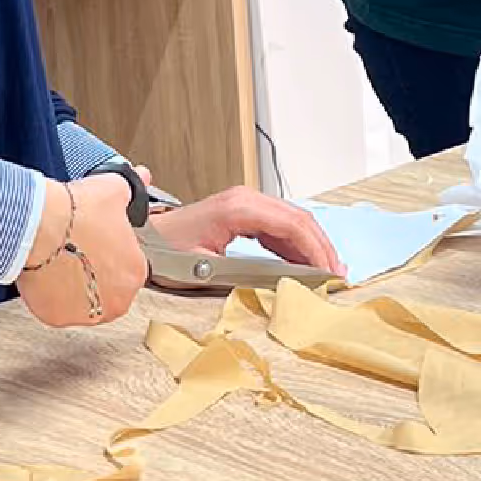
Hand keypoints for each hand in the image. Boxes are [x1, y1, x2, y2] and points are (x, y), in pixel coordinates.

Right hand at [18, 176, 147, 328]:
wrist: (38, 224)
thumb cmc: (76, 212)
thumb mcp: (113, 190)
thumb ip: (132, 188)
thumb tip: (142, 176)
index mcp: (135, 273)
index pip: (125, 268)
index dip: (108, 254)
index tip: (93, 244)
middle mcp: (116, 300)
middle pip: (105, 289)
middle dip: (92, 274)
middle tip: (75, 252)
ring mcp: (85, 313)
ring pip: (80, 302)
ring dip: (72, 287)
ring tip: (58, 262)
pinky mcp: (56, 317)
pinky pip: (54, 308)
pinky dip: (49, 295)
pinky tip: (45, 273)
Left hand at [151, 186, 344, 276]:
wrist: (144, 240)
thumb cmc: (167, 252)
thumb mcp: (205, 269)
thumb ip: (245, 273)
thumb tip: (282, 282)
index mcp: (239, 208)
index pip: (292, 225)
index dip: (315, 249)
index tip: (328, 272)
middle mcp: (247, 199)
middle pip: (299, 219)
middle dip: (321, 247)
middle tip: (337, 275)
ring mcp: (246, 204)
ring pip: (293, 221)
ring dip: (312, 246)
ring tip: (327, 272)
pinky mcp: (244, 214)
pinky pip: (279, 227)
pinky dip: (296, 245)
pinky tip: (305, 264)